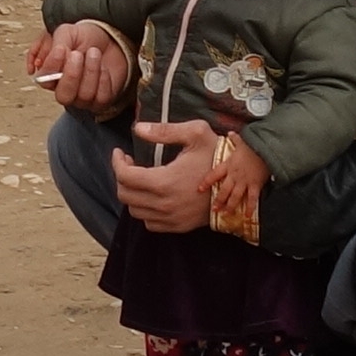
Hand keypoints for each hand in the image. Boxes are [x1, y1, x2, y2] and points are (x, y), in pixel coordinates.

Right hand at [27, 18, 134, 116]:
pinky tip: (103, 67)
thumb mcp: (67, 32)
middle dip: (72, 76)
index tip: (61, 49)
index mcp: (50, 74)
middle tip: (78, 54)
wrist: (109, 39)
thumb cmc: (85, 38)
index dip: (52, 65)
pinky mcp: (100, 100)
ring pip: (84, 96)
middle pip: (63, 96)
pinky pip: (102, 98)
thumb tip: (48, 56)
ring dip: (91, 71)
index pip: (44, 79)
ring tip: (94, 52)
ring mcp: (82, 97)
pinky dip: (104, 79)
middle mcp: (65, 89)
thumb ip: (56, 43)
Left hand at [111, 121, 234, 232]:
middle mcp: (164, 204)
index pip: (124, 176)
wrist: (238, 184)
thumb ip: (164, 130)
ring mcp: (171, 219)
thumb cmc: (217, 156)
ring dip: (132, 193)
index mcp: (164, 181)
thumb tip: (137, 129)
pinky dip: (144, 210)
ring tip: (140, 178)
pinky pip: (149, 223)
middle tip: (129, 163)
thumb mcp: (195, 133)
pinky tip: (152, 195)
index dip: (117, 162)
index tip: (120, 152)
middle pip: (124, 195)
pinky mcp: (177, 227)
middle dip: (121, 177)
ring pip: (134, 211)